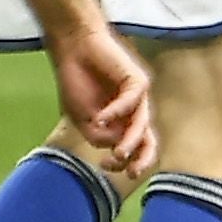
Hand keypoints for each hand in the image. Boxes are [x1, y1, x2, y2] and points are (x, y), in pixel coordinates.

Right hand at [46, 23, 157, 174]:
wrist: (73, 50)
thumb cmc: (76, 82)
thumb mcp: (81, 119)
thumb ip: (97, 136)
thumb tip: (114, 145)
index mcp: (121, 124)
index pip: (133, 150)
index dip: (122, 163)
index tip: (102, 165)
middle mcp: (134, 113)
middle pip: (148, 141)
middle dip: (142, 159)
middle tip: (131, 171)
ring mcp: (138, 97)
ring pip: (142, 124)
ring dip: (130, 141)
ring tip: (117, 152)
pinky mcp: (137, 80)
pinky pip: (132, 101)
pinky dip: (116, 112)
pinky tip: (99, 118)